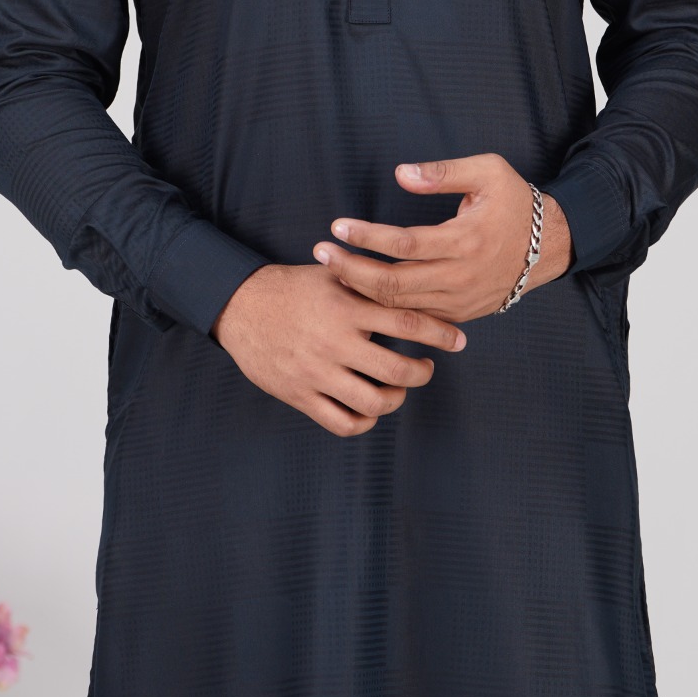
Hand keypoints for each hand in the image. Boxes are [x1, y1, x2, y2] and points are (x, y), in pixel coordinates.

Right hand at [210, 263, 467, 437]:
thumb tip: (413, 273)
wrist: (240, 306)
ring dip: (396, 399)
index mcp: (346, 308)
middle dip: (421, 372)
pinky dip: (364, 422)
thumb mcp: (331, 274)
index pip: (405, 321)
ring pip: (373, 402)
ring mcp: (317, 373)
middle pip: (396, 370)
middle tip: (426, 367)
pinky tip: (370, 410)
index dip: (438, 333)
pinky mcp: (300, 396)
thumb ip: (369, 280)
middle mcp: (334, 342)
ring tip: (399, 389)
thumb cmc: (292, 287)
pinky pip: (342, 423)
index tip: (457, 340)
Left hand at [311, 153, 575, 321]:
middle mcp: (462, 276)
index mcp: (466, 240)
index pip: (404, 244)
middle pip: (394, 283)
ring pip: (401, 305)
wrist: (548, 246)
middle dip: (351, 269)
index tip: (337, 227)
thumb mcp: (488, 171)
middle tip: (321, 253)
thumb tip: (401, 174)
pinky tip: (359, 291)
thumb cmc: (514, 202)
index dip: (367, 237)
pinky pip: (415, 316)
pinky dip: (384, 307)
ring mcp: (461, 300)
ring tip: (332, 269)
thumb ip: (443, 172)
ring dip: (362, 290)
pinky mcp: (460, 314)